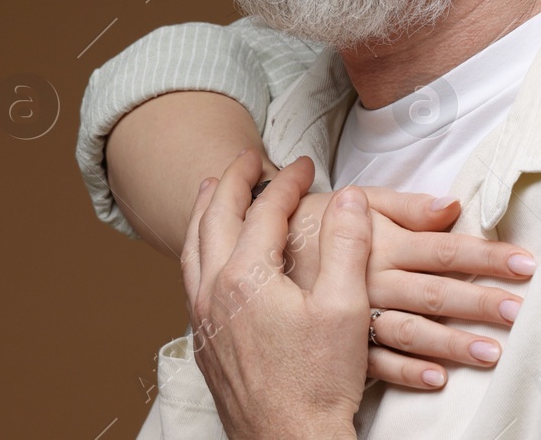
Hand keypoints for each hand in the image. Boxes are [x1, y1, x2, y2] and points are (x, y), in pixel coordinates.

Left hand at [182, 151, 368, 439]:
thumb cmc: (318, 383)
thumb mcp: (345, 306)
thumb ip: (347, 244)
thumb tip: (349, 196)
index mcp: (244, 278)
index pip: (264, 210)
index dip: (288, 181)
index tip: (306, 165)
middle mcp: (212, 293)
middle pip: (214, 219)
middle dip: (232, 181)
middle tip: (248, 157)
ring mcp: (203, 320)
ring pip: (192, 249)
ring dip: (205, 212)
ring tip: (213, 191)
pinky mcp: (205, 344)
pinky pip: (191, 278)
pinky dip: (200, 248)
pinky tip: (212, 254)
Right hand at [283, 188, 536, 388]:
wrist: (256, 251)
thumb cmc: (319, 221)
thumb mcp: (361, 202)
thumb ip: (407, 205)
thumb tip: (453, 205)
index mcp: (385, 245)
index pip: (446, 250)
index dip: (487, 256)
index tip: (525, 262)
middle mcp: (376, 282)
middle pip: (435, 293)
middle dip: (479, 302)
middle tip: (518, 311)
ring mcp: (357, 318)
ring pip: (411, 333)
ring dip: (451, 344)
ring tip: (490, 352)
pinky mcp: (340, 345)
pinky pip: (377, 363)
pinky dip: (406, 372)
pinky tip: (438, 380)